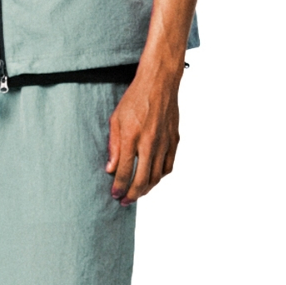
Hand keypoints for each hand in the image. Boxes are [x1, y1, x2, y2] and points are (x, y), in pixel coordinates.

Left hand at [106, 60, 182, 202]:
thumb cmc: (135, 98)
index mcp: (132, 137)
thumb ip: (114, 146)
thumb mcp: (116, 119)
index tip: (115, 195)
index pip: (124, 171)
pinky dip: (160, 176)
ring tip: (137, 193)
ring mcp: (164, 143)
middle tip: (125, 201)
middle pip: (141, 180)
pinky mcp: (174, 140)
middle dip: (132, 195)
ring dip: (146, 189)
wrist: (159, 82)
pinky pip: (168, 166)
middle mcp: (150, 143)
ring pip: (156, 176)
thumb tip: (111, 168)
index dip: (119, 187)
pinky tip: (153, 178)